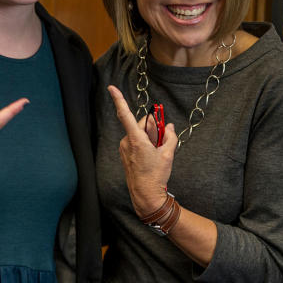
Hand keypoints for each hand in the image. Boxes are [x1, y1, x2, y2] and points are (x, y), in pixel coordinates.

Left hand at [107, 85, 175, 214]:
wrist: (145, 195)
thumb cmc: (156, 175)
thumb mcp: (168, 154)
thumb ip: (170, 136)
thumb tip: (169, 127)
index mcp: (136, 139)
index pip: (125, 115)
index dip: (119, 100)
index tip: (111, 88)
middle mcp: (126, 142)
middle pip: (140, 124)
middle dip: (152, 127)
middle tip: (162, 138)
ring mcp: (124, 149)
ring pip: (138, 133)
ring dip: (149, 137)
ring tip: (157, 152)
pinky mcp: (125, 154)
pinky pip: (135, 142)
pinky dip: (144, 144)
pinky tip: (151, 155)